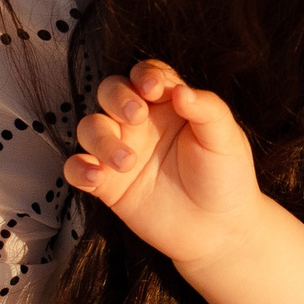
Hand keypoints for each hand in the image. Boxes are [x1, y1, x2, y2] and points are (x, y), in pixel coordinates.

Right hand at [61, 60, 260, 268]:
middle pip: (110, 92)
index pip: (147, 76)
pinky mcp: (107, 184)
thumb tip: (181, 90)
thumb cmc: (225, 176)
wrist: (219, 228)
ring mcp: (121, 152)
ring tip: (127, 162)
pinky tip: (96, 175)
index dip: (145, 75)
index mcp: (169, 105)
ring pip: (90, 128)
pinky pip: (77, 168)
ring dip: (101, 138)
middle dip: (117, 98)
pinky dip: (78, 168)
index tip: (154, 89)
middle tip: (137, 117)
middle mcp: (141, 124)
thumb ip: (207, 109)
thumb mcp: (225, 139)